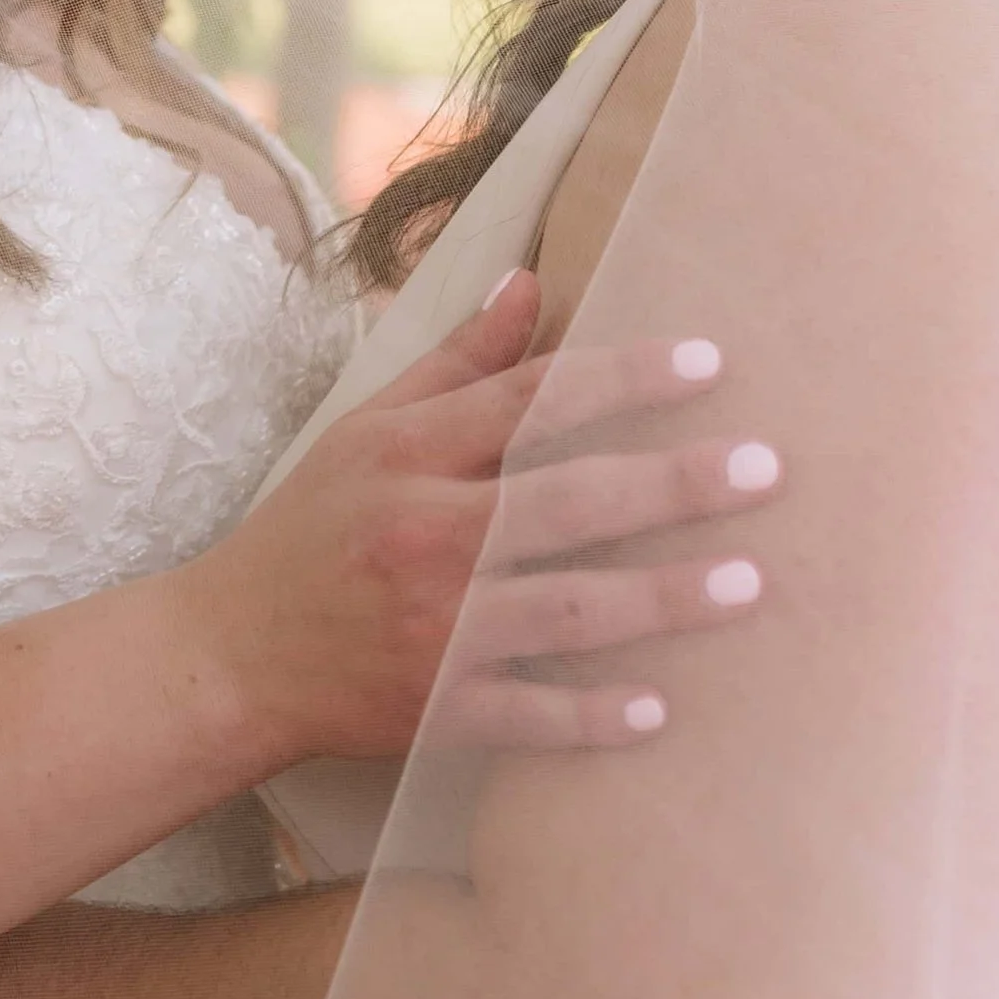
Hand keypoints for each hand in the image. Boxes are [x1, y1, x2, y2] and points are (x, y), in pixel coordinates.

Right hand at [183, 271, 777, 773]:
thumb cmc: (313, 530)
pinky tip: (658, 710)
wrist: (232, 656)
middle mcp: (425, 535)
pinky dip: (587, 718)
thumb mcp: (368, 428)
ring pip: (564, 611)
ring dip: (660, 599)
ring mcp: (432, 629)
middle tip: (766, 467)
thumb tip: (532, 280)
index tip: (709, 362)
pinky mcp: (432, 710)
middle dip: (670, 484)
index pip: (530, 402)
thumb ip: (457, 361)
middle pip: (564, 502)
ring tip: (749, 582)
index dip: (621, 378)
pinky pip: (525, 715)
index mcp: (410, 455)